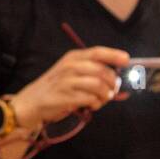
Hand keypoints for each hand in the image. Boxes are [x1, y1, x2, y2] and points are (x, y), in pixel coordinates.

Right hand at [12, 45, 128, 129]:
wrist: (32, 101)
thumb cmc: (56, 86)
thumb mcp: (70, 71)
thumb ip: (90, 70)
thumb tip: (117, 75)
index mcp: (72, 57)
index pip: (97, 52)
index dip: (114, 55)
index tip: (126, 60)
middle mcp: (70, 66)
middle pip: (103, 71)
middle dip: (113, 83)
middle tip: (112, 91)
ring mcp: (67, 81)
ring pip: (99, 86)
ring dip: (105, 95)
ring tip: (101, 100)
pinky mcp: (65, 96)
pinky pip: (90, 99)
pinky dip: (96, 104)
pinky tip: (92, 106)